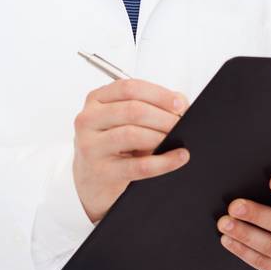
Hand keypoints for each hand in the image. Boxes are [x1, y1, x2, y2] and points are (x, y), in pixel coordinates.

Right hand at [71, 78, 190, 221]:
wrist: (92, 181)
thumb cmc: (113, 146)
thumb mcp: (126, 121)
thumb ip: (150, 106)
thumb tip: (180, 103)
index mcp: (96, 101)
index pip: (128, 88)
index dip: (158, 94)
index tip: (179, 104)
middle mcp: (88, 120)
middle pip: (133, 110)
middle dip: (164, 117)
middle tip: (181, 125)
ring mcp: (91, 146)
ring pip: (132, 134)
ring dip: (161, 137)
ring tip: (178, 141)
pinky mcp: (100, 171)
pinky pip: (139, 165)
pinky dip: (164, 161)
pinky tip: (178, 158)